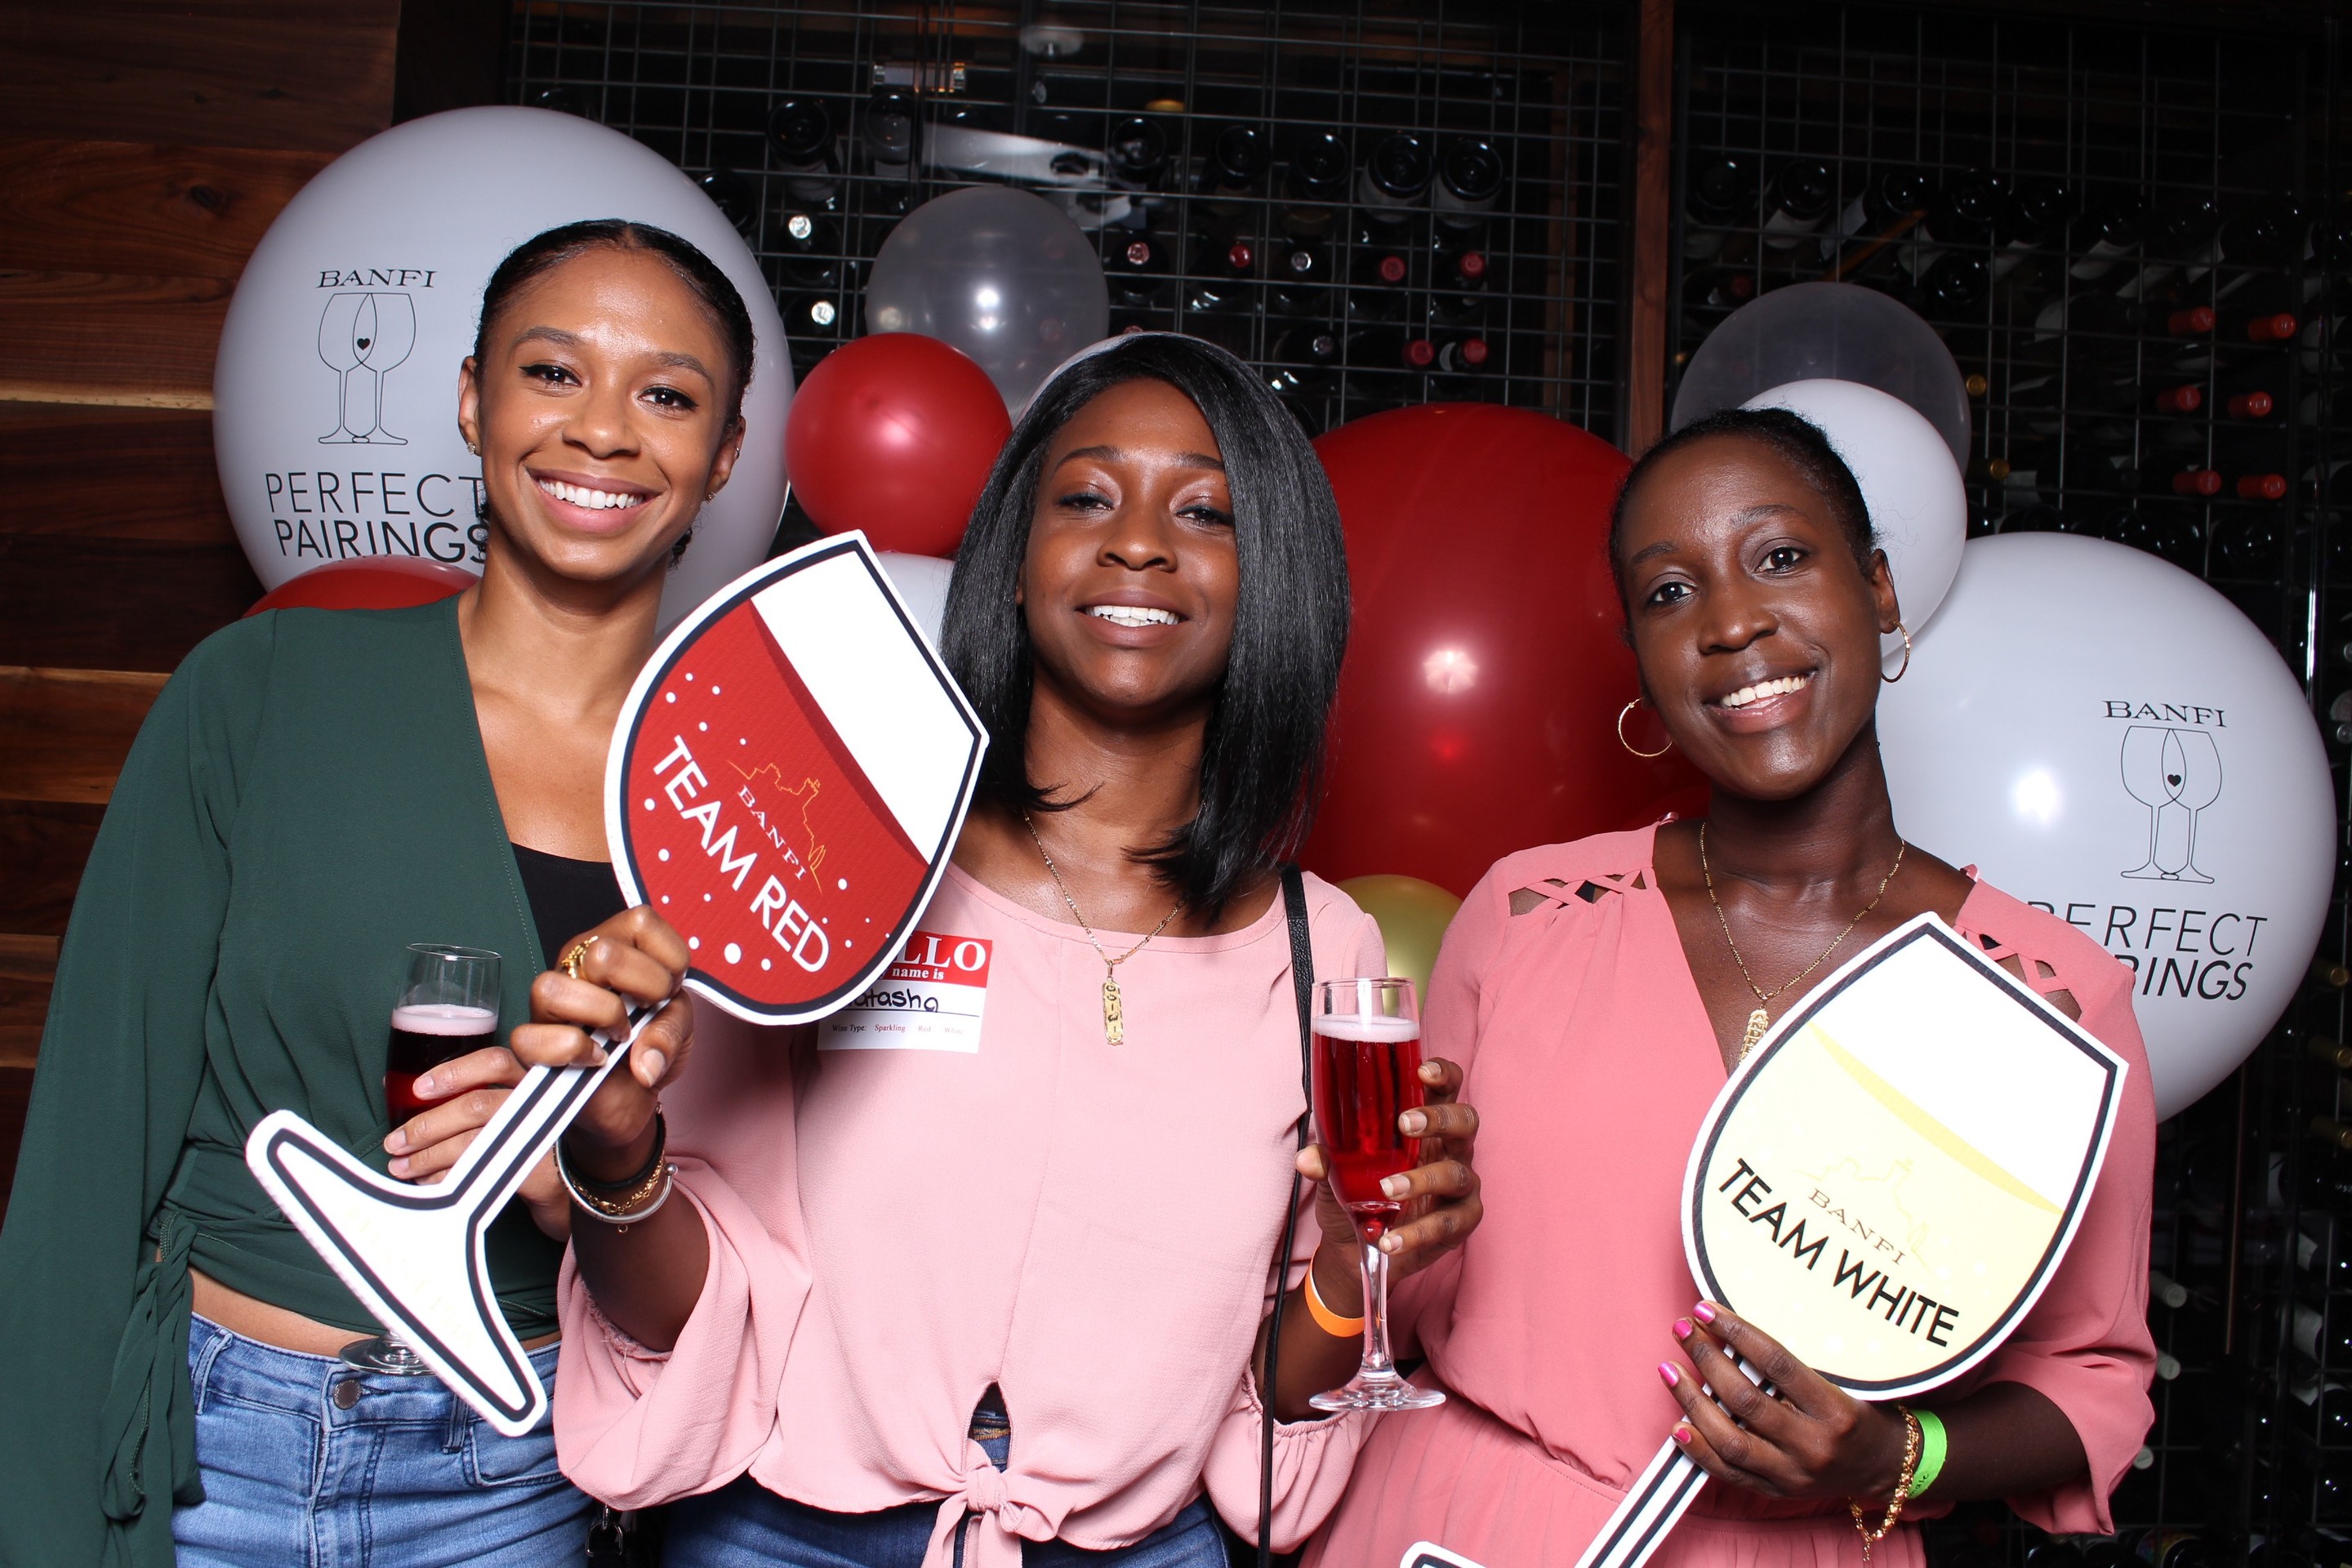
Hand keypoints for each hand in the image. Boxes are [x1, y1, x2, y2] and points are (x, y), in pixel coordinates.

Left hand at [382, 1045, 568, 1239]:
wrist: (576, 1187)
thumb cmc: (534, 1141)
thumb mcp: (514, 1109)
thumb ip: (477, 1096)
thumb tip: (406, 1091)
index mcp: (530, 1078)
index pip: (494, 1062)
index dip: (454, 1073)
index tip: (419, 1089)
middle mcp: (537, 1102)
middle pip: (475, 1105)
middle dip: (428, 1125)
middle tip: (396, 1142)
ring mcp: (540, 1137)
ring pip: (473, 1141)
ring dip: (429, 1156)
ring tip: (404, 1167)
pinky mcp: (538, 1173)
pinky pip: (482, 1173)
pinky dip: (448, 1179)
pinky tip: (431, 1183)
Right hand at [508, 906, 693, 1184]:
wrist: (635, 1093)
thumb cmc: (652, 1044)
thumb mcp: (678, 1027)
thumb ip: (670, 1030)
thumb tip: (643, 1060)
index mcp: (615, 942)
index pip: (641, 921)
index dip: (668, 961)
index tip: (671, 990)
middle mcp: (578, 962)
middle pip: (601, 954)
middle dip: (640, 988)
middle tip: (646, 1010)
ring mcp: (550, 1000)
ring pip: (553, 989)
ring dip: (601, 1017)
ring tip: (620, 1034)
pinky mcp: (532, 1042)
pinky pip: (532, 1039)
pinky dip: (573, 1051)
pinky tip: (597, 1058)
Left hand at [1296, 1056, 1481, 1308]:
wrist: (1355, 1248)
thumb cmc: (1356, 1195)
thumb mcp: (1334, 1174)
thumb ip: (1325, 1160)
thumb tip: (1307, 1158)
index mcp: (1425, 1126)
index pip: (1446, 1090)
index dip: (1443, 1075)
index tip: (1423, 1071)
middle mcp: (1449, 1150)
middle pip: (1465, 1121)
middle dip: (1439, 1118)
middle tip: (1405, 1123)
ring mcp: (1459, 1186)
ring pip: (1456, 1174)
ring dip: (1421, 1180)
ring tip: (1386, 1190)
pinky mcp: (1461, 1222)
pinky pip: (1448, 1223)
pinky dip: (1417, 1232)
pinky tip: (1388, 1239)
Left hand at [1660, 1302, 1911, 1500]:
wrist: (1883, 1466)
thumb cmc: (1858, 1412)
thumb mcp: (1841, 1381)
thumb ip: (1792, 1365)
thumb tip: (1733, 1329)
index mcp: (1833, 1409)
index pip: (1776, 1363)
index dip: (1736, 1332)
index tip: (1706, 1309)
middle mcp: (1812, 1444)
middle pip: (1745, 1400)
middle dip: (1707, 1359)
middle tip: (1683, 1329)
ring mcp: (1793, 1473)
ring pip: (1730, 1440)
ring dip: (1692, 1401)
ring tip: (1669, 1370)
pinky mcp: (1777, 1491)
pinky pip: (1728, 1474)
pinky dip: (1698, 1449)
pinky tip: (1677, 1424)